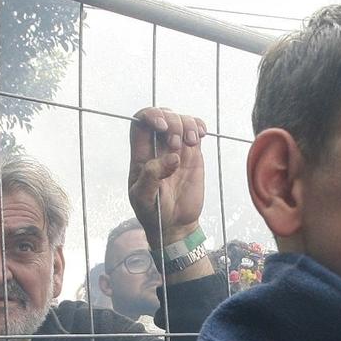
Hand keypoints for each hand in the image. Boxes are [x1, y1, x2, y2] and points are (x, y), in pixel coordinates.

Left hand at [127, 107, 206, 243]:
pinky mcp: (193, 153)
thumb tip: (172, 157)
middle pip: (162, 115)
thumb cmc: (154, 212)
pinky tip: (200, 135)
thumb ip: (152, 177)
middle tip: (177, 144)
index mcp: (141, 154)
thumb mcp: (144, 198)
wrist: (176, 225)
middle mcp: (158, 146)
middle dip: (171, 121)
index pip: (140, 122)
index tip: (161, 126)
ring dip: (188, 124)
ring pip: (181, 120)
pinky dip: (199, 126)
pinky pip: (196, 130)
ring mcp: (176, 148)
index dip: (150, 115)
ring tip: (191, 143)